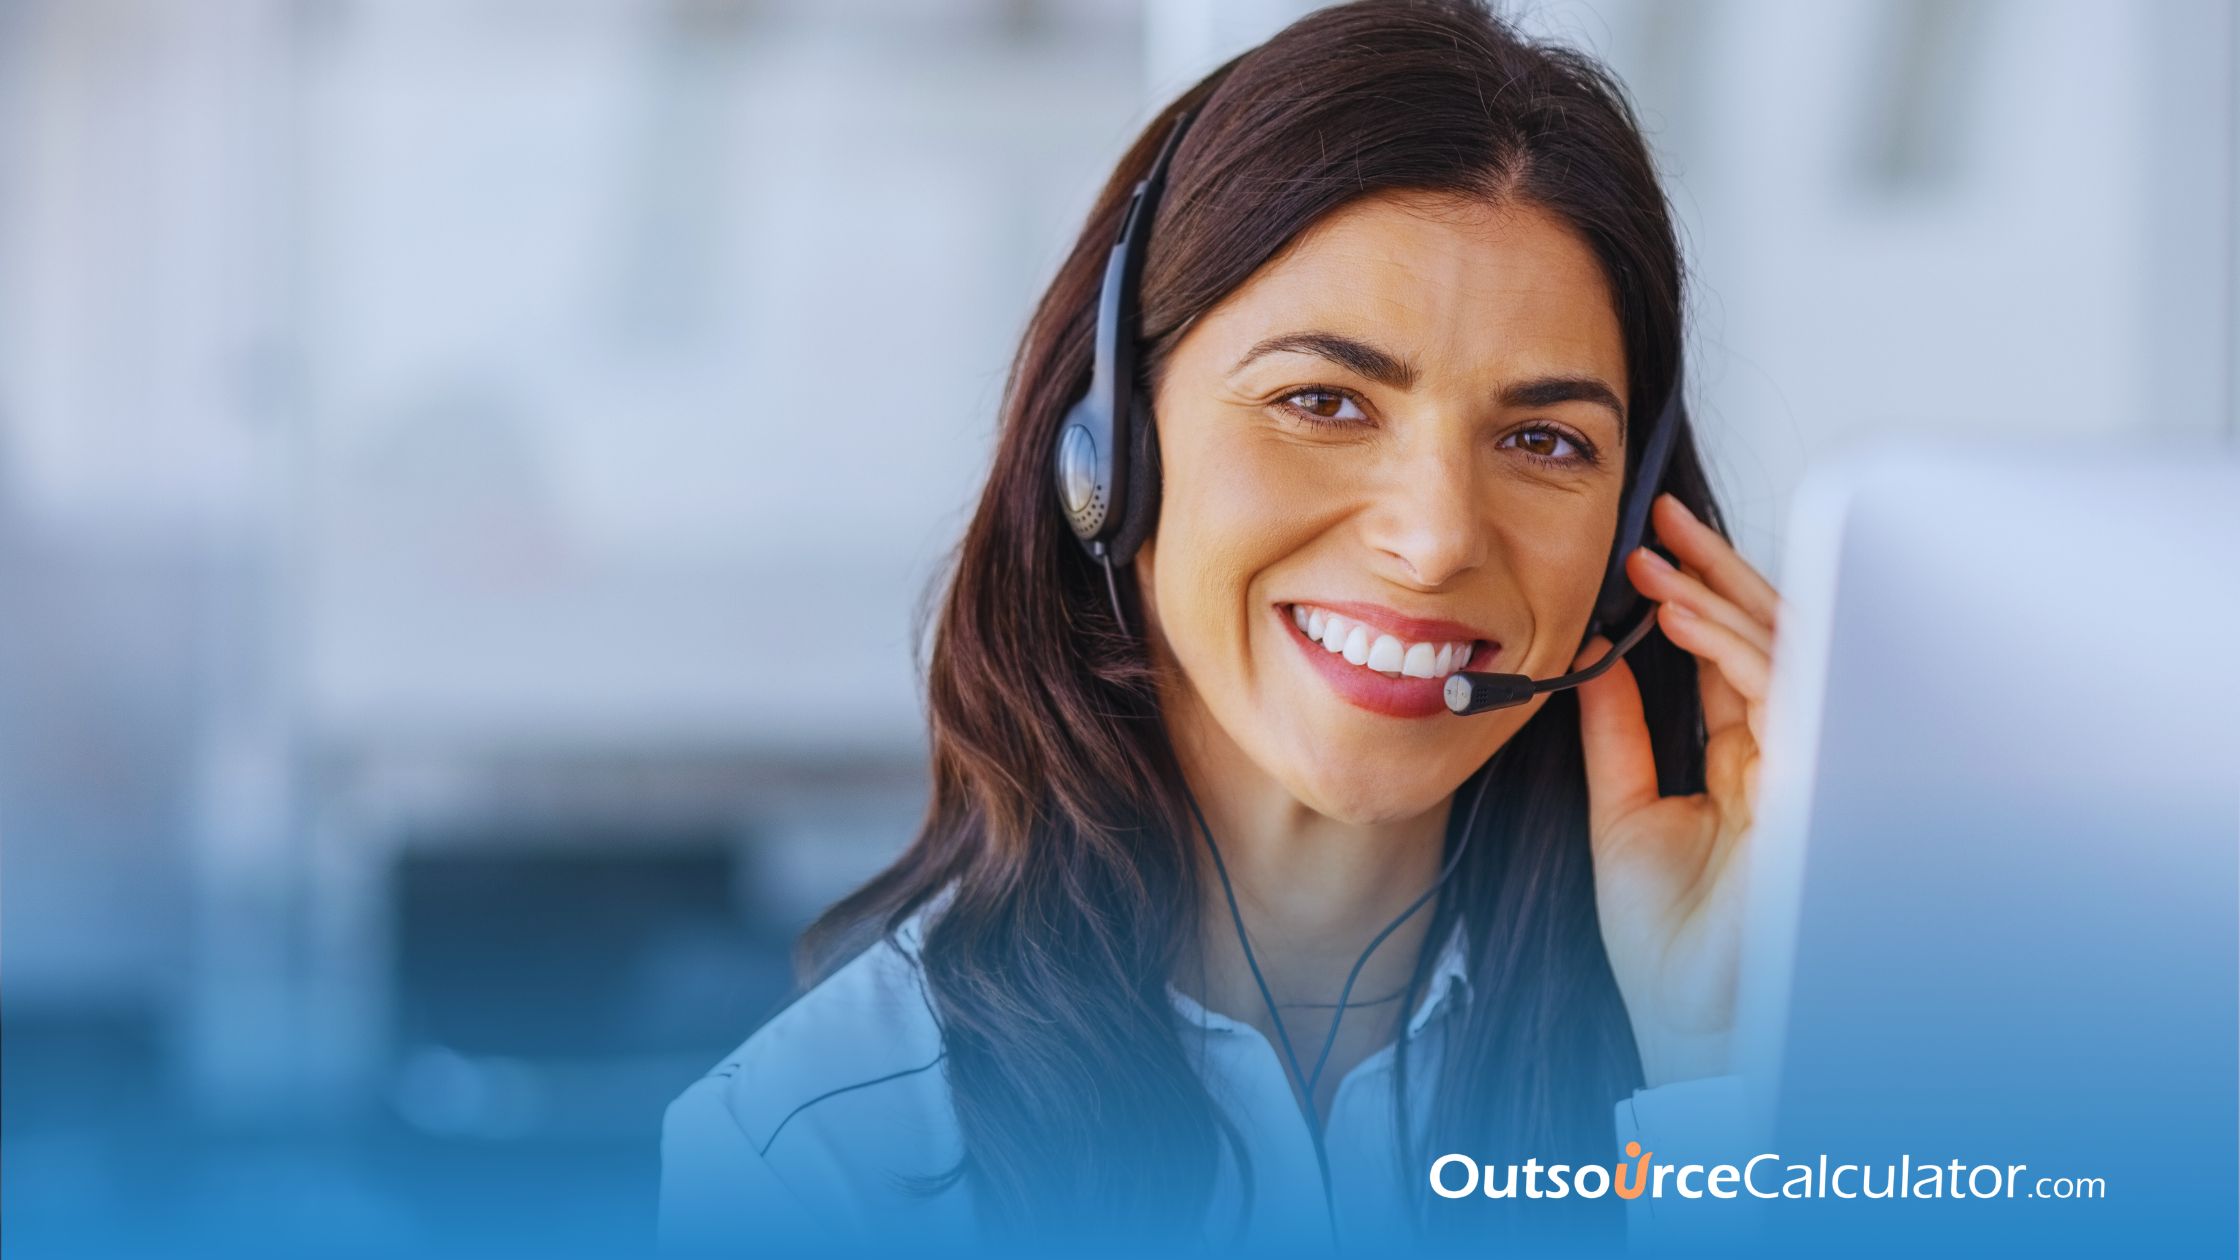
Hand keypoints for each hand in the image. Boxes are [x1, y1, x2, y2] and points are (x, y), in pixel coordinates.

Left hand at [1576, 493, 1779, 1086]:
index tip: (1649, 545)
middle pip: (1766, 637)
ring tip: (1660, 560)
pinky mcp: (1814, 782)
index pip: (1729, 656)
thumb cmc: (1673, 945)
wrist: (1695, 1024)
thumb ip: (1617, 733)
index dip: (1695, 595)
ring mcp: (1805, 766)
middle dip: (1718, 570)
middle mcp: (1784, 754)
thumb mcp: (1623, 812)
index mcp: (1744, 761)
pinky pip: (1782, 691)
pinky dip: (1732, 645)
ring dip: (1718, 597)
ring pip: (1783, 652)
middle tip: (1664, 518)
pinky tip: (1682, 616)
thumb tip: (1592, 661)